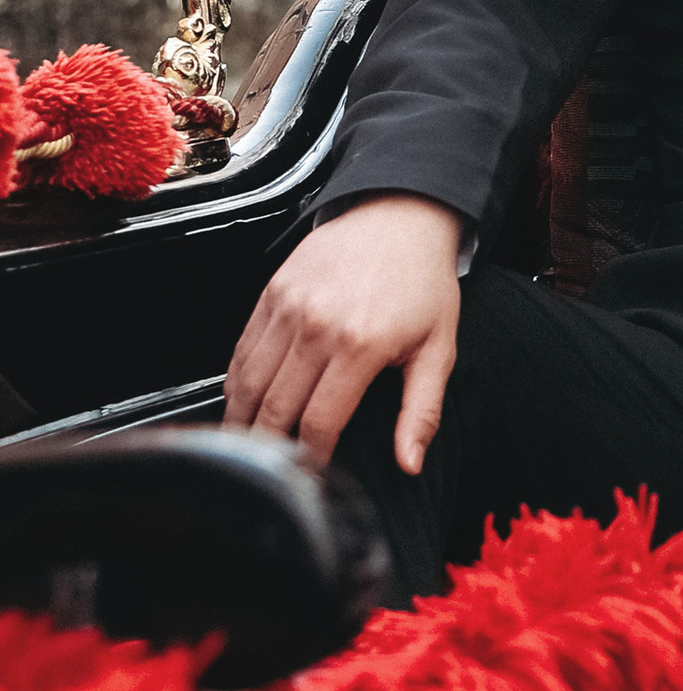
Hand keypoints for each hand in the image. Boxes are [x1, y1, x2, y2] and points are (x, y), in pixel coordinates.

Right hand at [224, 195, 462, 474]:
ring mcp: (289, 307)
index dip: (310, 459)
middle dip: (269, 449)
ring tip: (248, 447)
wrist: (402, 214)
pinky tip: (243, 401)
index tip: (311, 475)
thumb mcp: (438, 348)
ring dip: (243, 421)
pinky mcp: (272, 291)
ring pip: (248, 383)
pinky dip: (236, 382)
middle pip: (275, 409)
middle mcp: (318, 325)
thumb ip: (421, 412)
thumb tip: (410, 463)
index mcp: (360, 345)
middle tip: (270, 473)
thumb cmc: (423, 281)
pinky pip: (242, 349)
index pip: (319, 423)